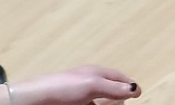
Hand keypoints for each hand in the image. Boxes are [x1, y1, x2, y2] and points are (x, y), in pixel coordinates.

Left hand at [7, 66, 140, 104]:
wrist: (35, 100)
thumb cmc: (63, 88)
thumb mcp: (92, 86)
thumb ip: (113, 87)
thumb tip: (135, 88)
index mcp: (95, 73)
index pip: (118, 77)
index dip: (129, 85)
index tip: (139, 94)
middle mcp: (89, 83)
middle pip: (110, 90)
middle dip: (118, 97)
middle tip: (124, 103)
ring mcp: (80, 96)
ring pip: (100, 101)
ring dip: (107, 104)